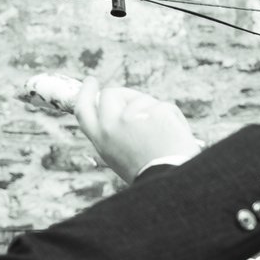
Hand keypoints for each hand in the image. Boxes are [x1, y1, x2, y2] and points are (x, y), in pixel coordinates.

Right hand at [73, 78, 199, 182]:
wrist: (170, 178)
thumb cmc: (149, 173)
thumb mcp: (119, 157)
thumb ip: (114, 134)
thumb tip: (119, 111)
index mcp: (100, 139)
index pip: (84, 108)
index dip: (86, 92)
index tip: (91, 81)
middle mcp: (112, 125)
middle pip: (111, 94)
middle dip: (125, 96)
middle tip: (140, 105)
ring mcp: (133, 116)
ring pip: (141, 99)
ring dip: (152, 110)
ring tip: (162, 136)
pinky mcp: (156, 111)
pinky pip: (164, 106)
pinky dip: (172, 117)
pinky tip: (175, 136)